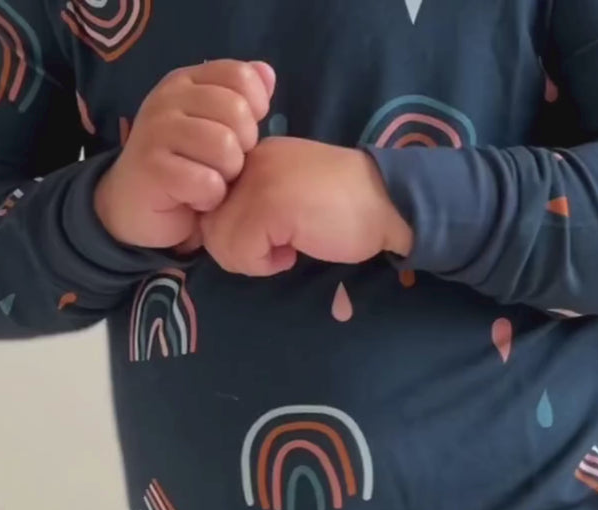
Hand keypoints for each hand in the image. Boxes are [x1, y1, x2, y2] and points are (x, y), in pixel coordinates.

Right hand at [94, 59, 275, 250]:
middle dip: (243, 148)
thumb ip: (241, 100)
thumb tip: (266, 73)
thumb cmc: (186, 169)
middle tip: (222, 165)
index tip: (240, 134)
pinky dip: (210, 198)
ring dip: (227, 175)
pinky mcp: (152, 168)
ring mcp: (156, 130)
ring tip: (209, 181)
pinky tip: (196, 199)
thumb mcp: (217, 128)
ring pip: (225, 146)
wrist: (139, 210)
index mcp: (186, 82)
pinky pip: (208, 182)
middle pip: (237, 111)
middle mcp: (167, 98)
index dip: (254, 109)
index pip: (240, 76)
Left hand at [199, 137, 412, 275]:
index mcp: (251, 158)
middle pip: (207, 225)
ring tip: (287, 249)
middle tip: (278, 248)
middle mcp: (247, 161)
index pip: (209, 206)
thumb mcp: (289, 200)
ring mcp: (257, 181)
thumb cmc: (346, 210)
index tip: (268, 238)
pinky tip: (294, 252)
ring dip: (252, 260)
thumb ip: (253, 207)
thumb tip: (218, 240)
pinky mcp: (269, 205)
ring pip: (218, 241)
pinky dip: (265, 263)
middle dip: (239, 252)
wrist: (390, 203)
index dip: (232, 235)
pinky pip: (241, 251)